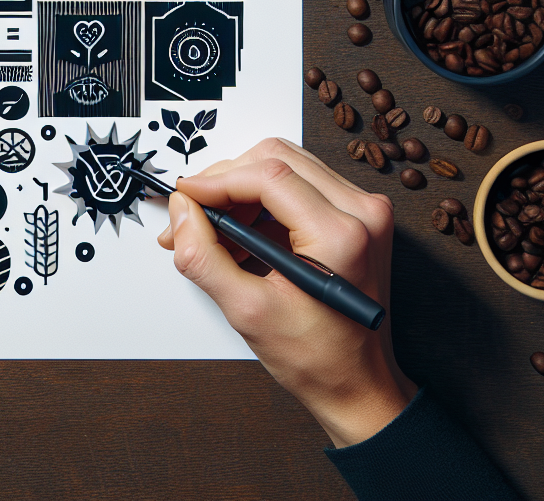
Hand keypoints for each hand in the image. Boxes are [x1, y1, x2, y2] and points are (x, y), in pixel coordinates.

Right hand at [157, 138, 414, 446]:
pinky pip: (300, 185)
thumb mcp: (247, 312)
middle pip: (276, 159)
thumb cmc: (318, 358)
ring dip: (241, 190)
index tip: (183, 196)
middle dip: (225, 182)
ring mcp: (363, 211)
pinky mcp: (357, 217)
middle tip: (192, 216)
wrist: (358, 384)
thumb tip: (180, 212)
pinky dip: (261, 202)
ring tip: (211, 230)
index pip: (267, 176)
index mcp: (341, 235)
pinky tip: (238, 235)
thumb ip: (204, 257)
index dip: (216, 180)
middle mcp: (362, 212)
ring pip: (286, 166)